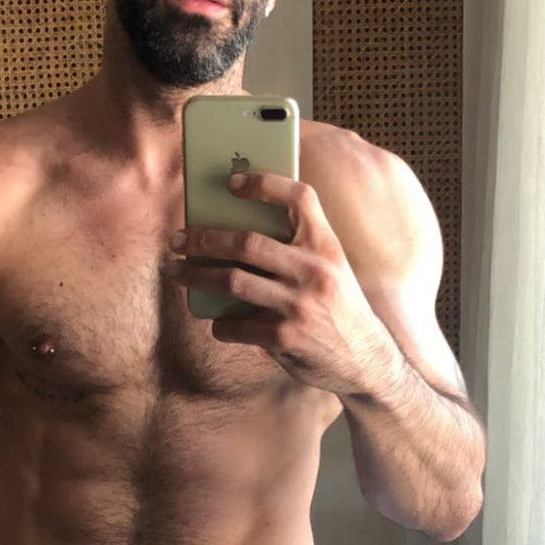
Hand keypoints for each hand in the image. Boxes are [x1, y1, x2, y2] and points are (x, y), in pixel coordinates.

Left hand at [167, 170, 390, 397]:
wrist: (368, 362)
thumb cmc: (339, 309)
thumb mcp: (332, 270)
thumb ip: (299, 249)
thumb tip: (235, 235)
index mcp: (328, 246)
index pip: (300, 197)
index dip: (264, 183)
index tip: (231, 182)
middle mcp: (315, 271)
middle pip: (247, 242)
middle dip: (204, 238)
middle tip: (179, 239)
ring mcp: (299, 305)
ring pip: (232, 280)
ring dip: (195, 275)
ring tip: (175, 272)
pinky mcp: (285, 338)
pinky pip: (235, 325)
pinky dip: (220, 324)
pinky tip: (216, 322)